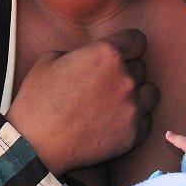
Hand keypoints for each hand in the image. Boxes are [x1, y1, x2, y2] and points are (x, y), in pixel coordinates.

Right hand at [5, 29, 158, 174]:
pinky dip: (134, 119)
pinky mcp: (132, 134)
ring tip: (115, 101)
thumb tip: (91, 55)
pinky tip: (114, 120)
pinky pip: (146, 120)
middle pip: (141, 67)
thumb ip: (81, 51)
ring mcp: (132, 108)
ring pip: (150, 93)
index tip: (122, 51)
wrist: (35, 145)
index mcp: (107, 54)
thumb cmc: (38, 101)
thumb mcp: (50, 59)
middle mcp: (126, 79)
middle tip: (104, 82)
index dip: (128, 44)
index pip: (136, 40)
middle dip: (126, 71)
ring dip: (137, 94)